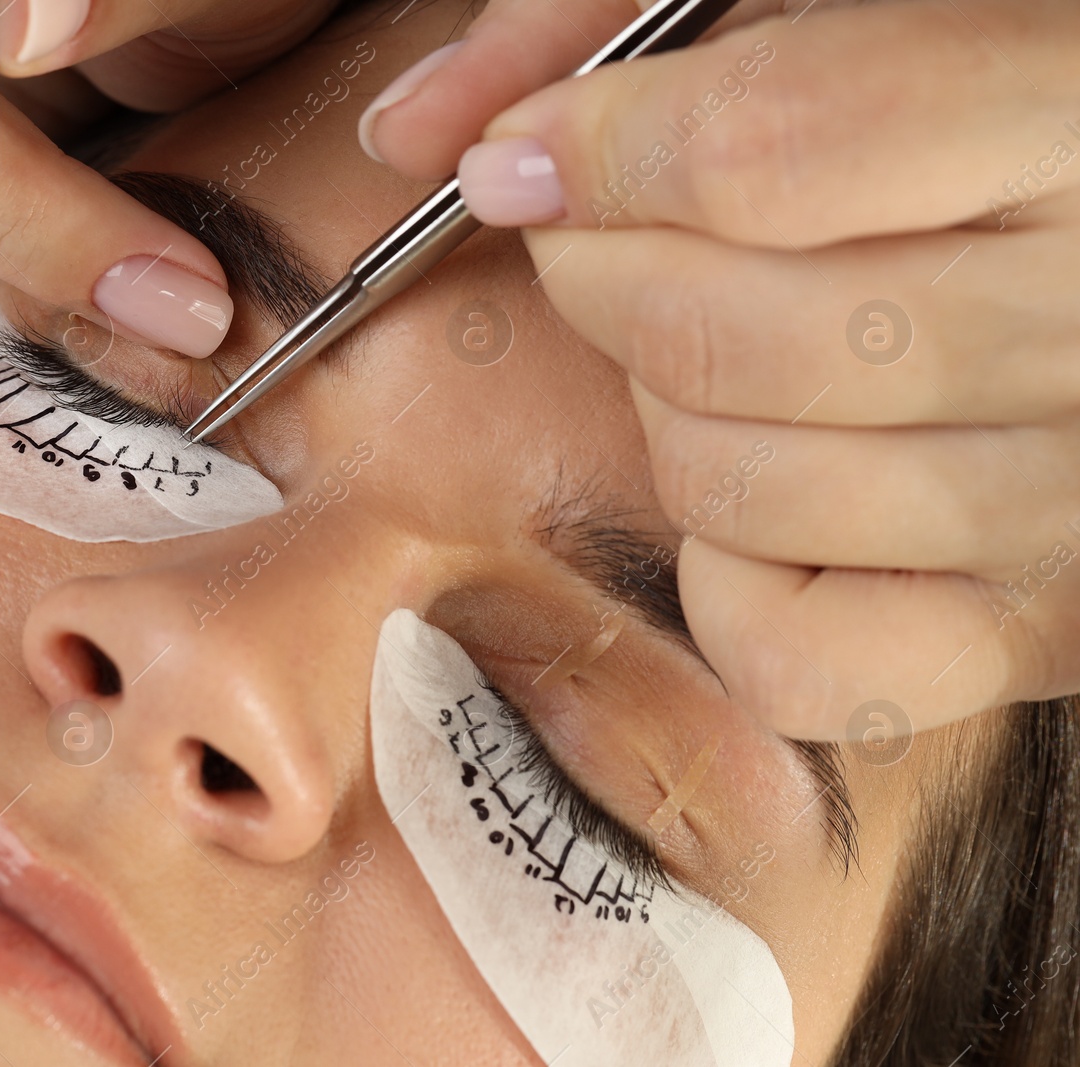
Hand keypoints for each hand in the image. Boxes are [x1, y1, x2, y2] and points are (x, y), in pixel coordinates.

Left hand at [360, 0, 1079, 739]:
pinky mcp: (1029, 634)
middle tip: (607, 239)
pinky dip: (729, 576)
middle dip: (601, 278)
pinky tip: (775, 484)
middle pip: (720, 338)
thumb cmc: (977, 117)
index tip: (524, 158)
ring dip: (667, 412)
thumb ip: (617, 20)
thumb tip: (415, 128)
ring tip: (726, 346)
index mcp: (1075, 112)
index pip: (765, 154)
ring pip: (736, 488)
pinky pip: (795, 659)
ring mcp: (1070, 507)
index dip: (596, 156)